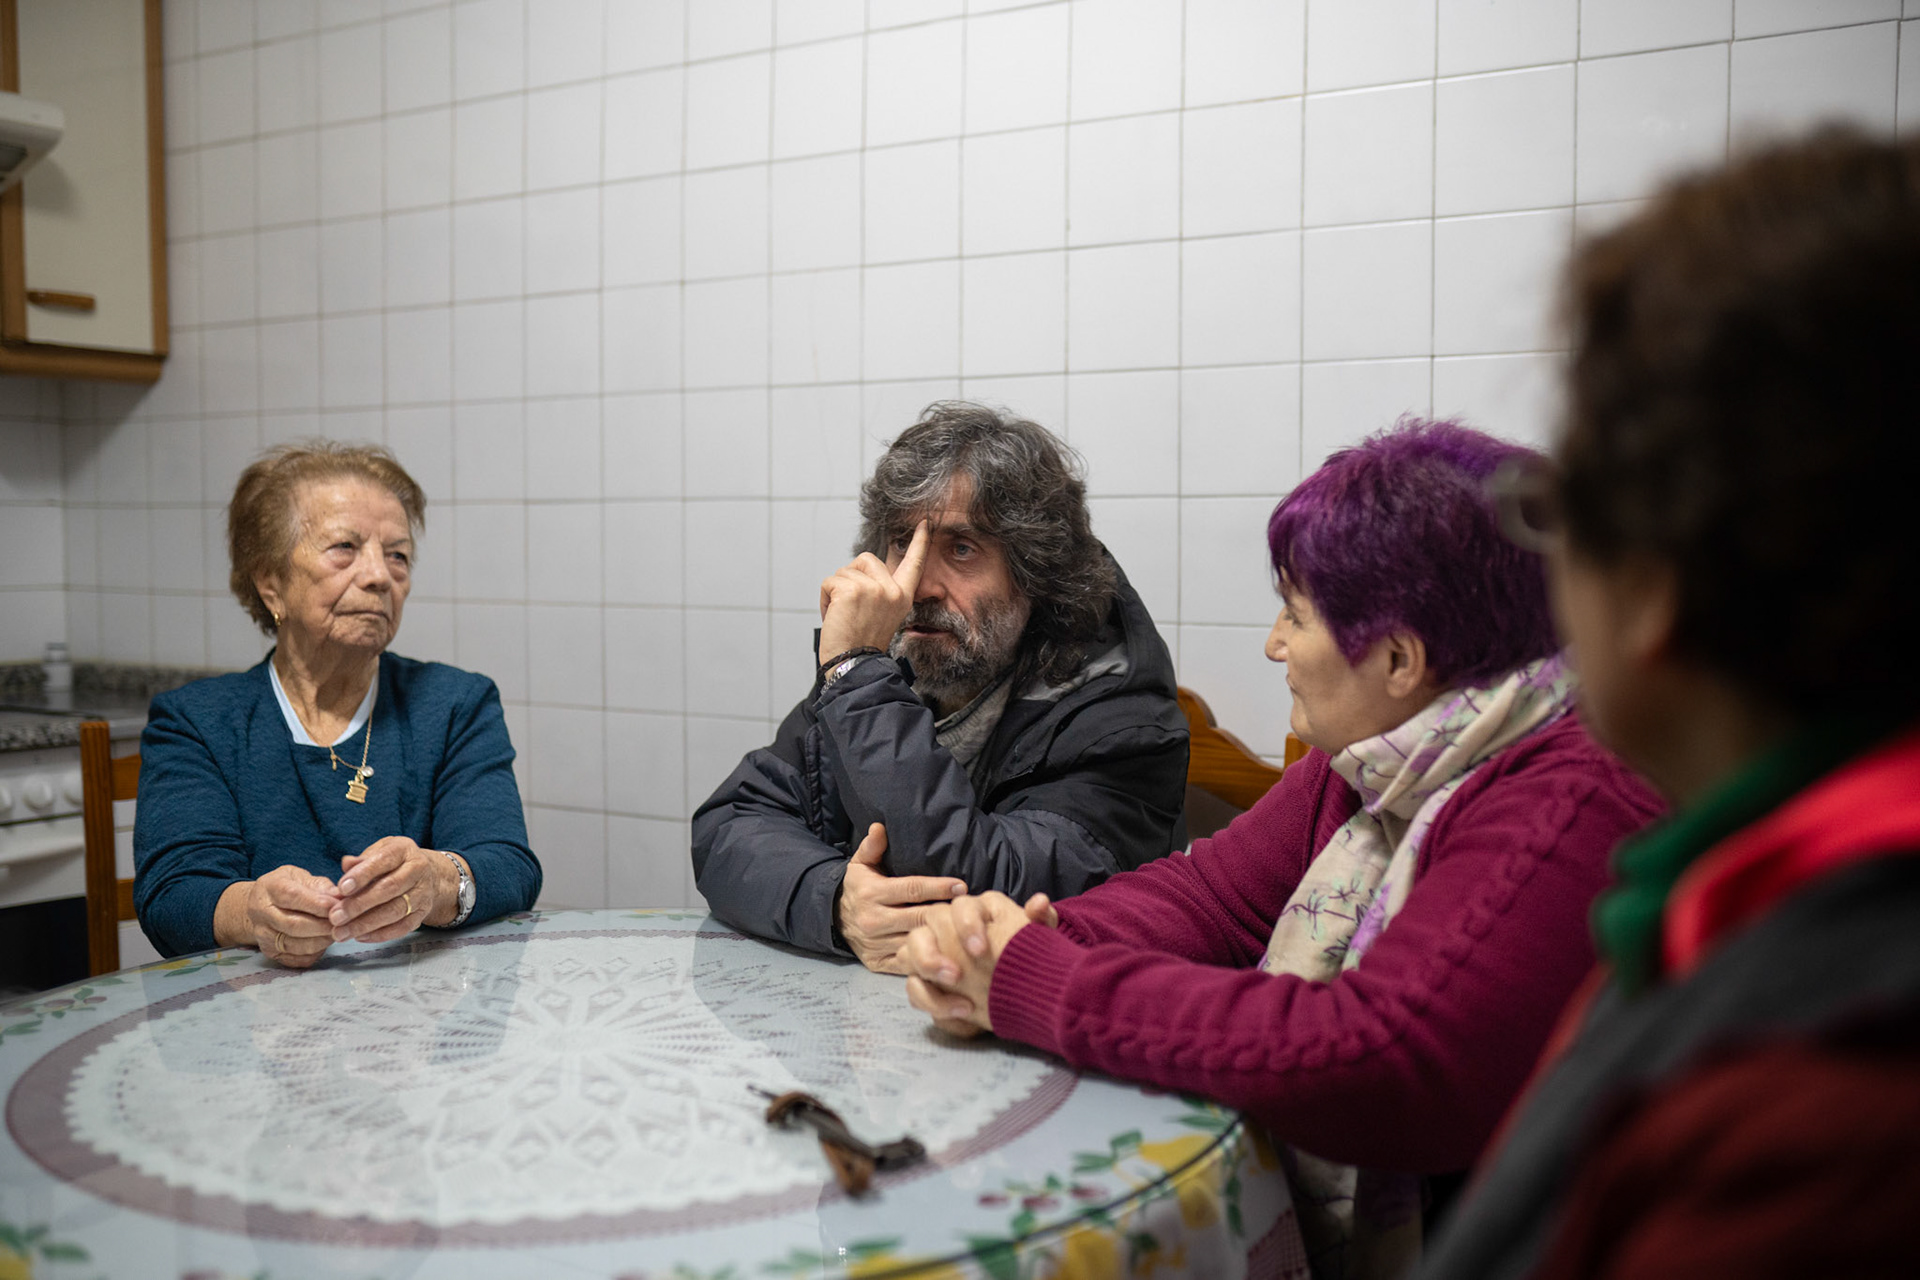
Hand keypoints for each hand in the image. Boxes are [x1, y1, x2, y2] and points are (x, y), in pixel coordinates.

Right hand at [221, 867, 340, 968]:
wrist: (260, 905)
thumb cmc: (286, 887)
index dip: (319, 904)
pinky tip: (324, 942)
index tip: (339, 906)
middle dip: (324, 926)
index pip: (294, 897)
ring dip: (322, 941)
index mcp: (271, 888)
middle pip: (295, 925)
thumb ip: (321, 886)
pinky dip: (316, 953)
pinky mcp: (271, 953)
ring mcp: (264, 935)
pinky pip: (297, 959)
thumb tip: (341, 897)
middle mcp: (262, 913)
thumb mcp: (301, 877)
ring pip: (297, 945)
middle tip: (343, 923)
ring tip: (337, 932)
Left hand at [329, 837, 460, 942]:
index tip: (342, 889)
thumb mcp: (379, 852)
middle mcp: (417, 870)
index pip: (383, 861)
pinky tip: (361, 936)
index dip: (362, 875)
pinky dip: (381, 934)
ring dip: (366, 924)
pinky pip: (403, 927)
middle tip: (336, 917)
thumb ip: (361, 860)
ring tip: (342, 932)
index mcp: (404, 850)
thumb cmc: (394, 863)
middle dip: (360, 904)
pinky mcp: (423, 912)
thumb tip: (346, 864)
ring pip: (395, 911)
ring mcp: (423, 893)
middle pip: (389, 888)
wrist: (427, 874)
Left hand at [817, 521, 929, 665]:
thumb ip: (879, 592)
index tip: (925, 524)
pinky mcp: (852, 590)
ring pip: (843, 572)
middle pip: (865, 559)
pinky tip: (834, 616)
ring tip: (842, 616)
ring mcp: (873, 589)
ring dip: (835, 592)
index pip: (914, 564)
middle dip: (850, 576)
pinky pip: (830, 582)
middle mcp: (892, 590)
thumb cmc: (862, 645)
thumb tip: (862, 573)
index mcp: (902, 597)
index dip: (919, 542)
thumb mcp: (881, 615)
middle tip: (851, 607)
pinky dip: (825, 598)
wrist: (854, 665)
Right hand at [837, 822, 966, 973]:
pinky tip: (949, 954)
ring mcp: (876, 945)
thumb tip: (880, 827)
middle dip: (946, 914)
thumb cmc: (857, 888)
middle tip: (970, 911)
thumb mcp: (860, 864)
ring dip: (941, 939)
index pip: (911, 889)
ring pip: (916, 943)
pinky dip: (928, 960)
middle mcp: (873, 920)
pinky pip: (908, 964)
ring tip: (966, 933)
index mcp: (871, 893)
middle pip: (918, 917)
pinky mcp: (878, 963)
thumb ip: (872, 846)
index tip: (961, 886)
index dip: (938, 887)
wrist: (832, 920)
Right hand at [902, 891, 1034, 1036]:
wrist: (1019, 986)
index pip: (963, 906)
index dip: (968, 925)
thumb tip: (1040, 902)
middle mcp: (947, 926)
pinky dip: (932, 1001)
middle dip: (935, 951)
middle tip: (955, 976)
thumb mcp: (1038, 940)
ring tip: (951, 994)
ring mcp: (932, 952)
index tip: (980, 950)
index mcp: (975, 911)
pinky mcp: (926, 981)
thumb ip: (1041, 920)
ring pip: (910, 952)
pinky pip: (915, 987)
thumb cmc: (1025, 956)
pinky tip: (960, 1013)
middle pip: (927, 925)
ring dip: (925, 971)